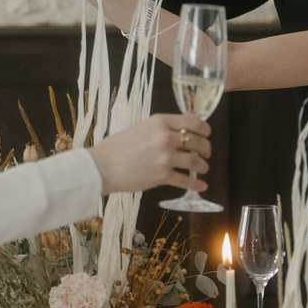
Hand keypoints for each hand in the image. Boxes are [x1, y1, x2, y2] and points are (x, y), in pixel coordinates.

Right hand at [86, 114, 211, 195]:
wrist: (101, 166)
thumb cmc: (116, 147)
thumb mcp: (140, 128)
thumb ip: (160, 129)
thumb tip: (178, 134)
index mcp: (160, 122)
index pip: (192, 121)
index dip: (205, 129)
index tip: (207, 134)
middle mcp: (165, 137)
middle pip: (197, 141)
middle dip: (206, 148)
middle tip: (206, 153)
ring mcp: (165, 157)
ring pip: (195, 162)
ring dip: (203, 166)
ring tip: (203, 168)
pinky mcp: (162, 176)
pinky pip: (186, 181)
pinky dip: (196, 184)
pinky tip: (201, 186)